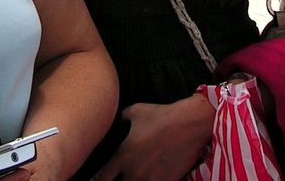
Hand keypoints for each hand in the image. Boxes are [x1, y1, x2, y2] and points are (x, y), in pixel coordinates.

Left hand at [92, 95, 214, 180]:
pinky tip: (153, 176)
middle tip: (118, 176)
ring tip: (135, 176)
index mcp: (123, 155)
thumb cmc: (162, 115)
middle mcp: (135, 172)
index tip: (95, 179)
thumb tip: (119, 120)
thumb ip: (123, 118)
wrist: (190, 123)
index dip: (95, 180)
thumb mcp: (136, 111)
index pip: (101, 177)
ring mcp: (152, 179)